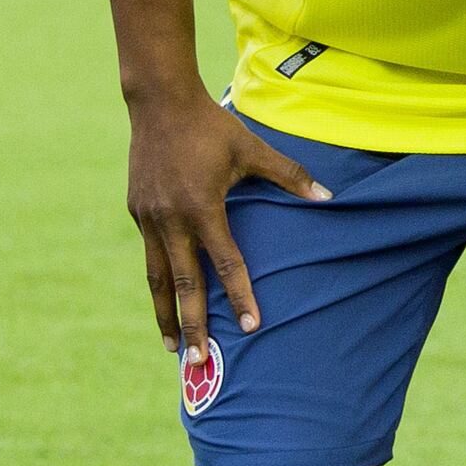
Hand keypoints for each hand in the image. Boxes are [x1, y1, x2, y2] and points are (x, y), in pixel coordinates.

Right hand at [127, 82, 323, 350]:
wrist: (159, 103)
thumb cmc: (212, 126)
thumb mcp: (253, 149)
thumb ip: (290, 176)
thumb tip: (328, 198)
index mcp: (202, 208)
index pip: (225, 263)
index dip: (240, 296)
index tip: (251, 327)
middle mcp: (171, 220)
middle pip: (183, 285)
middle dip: (190, 326)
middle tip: (195, 362)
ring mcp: (148, 218)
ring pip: (156, 278)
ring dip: (163, 314)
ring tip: (170, 346)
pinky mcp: (137, 212)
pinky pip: (149, 255)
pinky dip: (156, 283)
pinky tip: (164, 300)